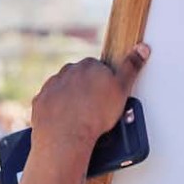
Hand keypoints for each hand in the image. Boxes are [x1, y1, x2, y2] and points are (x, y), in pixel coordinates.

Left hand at [30, 46, 150, 152]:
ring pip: (65, 88)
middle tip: (97, 107)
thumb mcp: (122, 89)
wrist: (65, 136)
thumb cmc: (95, 114)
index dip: (105, 82)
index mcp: (88, 65)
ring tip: (82, 116)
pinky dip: (58, 109)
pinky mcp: (40, 100)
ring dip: (72, 98)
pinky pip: (50, 102)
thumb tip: (142, 48)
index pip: (99, 67)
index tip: (108, 95)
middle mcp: (67, 71)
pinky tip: (67, 120)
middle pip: (81, 76)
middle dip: (88, 88)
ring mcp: (52, 85)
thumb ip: (132, 67)